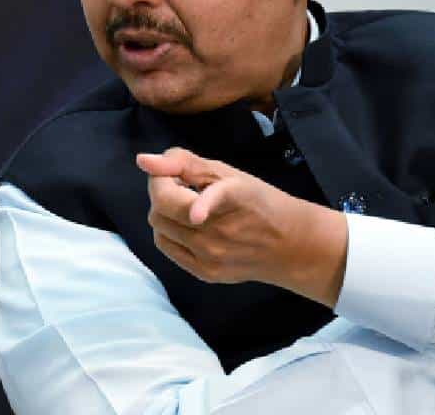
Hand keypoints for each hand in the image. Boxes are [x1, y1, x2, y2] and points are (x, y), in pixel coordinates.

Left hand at [138, 147, 348, 307]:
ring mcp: (210, 258)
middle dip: (162, 194)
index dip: (161, 179)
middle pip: (157, 212)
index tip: (175, 173)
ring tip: (188, 206)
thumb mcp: (224, 172)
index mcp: (224, 201)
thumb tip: (142, 161)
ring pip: (160, 229)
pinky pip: (168, 248)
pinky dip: (171, 232)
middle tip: (183, 187)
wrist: (291, 244)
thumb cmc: (257, 201)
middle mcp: (216, 234)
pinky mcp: (206, 274)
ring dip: (166, 213)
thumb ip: (181, 163)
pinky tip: (190, 225)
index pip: (163, 194)